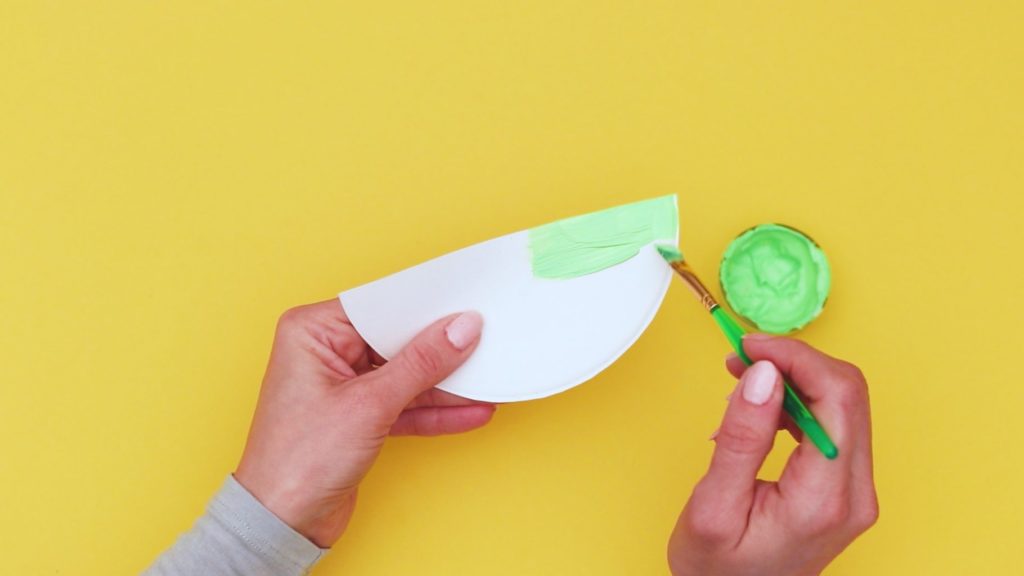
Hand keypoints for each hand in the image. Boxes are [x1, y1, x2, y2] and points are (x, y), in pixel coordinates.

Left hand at [234, 299, 493, 547]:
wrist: (281, 524)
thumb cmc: (297, 461)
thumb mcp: (370, 404)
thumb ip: (421, 364)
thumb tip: (461, 329)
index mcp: (312, 332)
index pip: (381, 307)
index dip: (425, 307)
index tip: (466, 306)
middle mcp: (325, 352)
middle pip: (396, 339)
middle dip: (441, 347)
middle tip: (485, 340)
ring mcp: (343, 386)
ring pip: (406, 373)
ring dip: (445, 383)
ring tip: (488, 379)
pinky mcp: (359, 417)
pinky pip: (405, 403)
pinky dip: (435, 410)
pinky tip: (471, 410)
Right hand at [668, 334, 877, 575]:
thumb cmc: (717, 570)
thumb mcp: (714, 505)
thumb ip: (742, 438)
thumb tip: (763, 374)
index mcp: (825, 498)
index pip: (837, 396)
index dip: (796, 357)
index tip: (749, 347)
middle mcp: (854, 493)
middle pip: (847, 392)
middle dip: (794, 361)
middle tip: (741, 358)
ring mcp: (854, 491)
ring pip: (843, 401)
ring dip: (794, 378)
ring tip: (741, 382)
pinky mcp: (843, 488)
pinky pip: (832, 422)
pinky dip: (796, 402)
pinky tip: (759, 409)